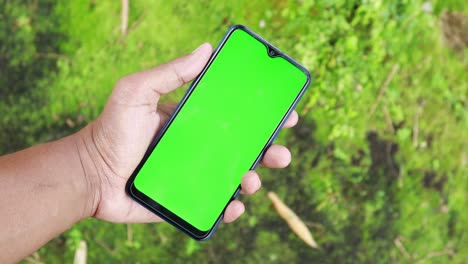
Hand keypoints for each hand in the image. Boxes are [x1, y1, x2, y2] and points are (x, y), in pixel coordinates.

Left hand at [75, 43, 297, 222]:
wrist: (90, 175)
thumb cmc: (111, 131)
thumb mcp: (137, 91)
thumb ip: (170, 73)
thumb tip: (206, 49)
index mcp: (194, 122)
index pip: (236, 117)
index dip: (263, 117)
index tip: (285, 115)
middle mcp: (199, 148)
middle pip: (244, 149)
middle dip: (269, 151)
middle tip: (281, 153)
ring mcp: (195, 175)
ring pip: (236, 178)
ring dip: (254, 180)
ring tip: (252, 180)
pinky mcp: (187, 201)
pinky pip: (216, 206)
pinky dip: (231, 208)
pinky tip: (233, 205)